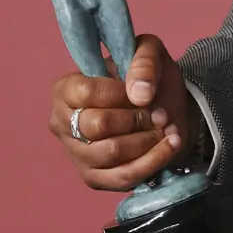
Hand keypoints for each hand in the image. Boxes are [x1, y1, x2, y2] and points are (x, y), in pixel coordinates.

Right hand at [49, 34, 201, 189]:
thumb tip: (139, 94)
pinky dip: (152, 161)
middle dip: (137, 119)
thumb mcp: (151, 53)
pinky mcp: (94, 179)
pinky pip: (122, 177)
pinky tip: (170, 146)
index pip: (86, 92)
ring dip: (147, 140)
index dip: (120, 94)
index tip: (144, 93)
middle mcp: (62, 123)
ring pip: (111, 152)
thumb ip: (144, 61)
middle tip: (160, 113)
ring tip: (166, 127)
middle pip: (97, 125)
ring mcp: (75, 154)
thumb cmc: (148, 80)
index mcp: (65, 89)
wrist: (165, 111)